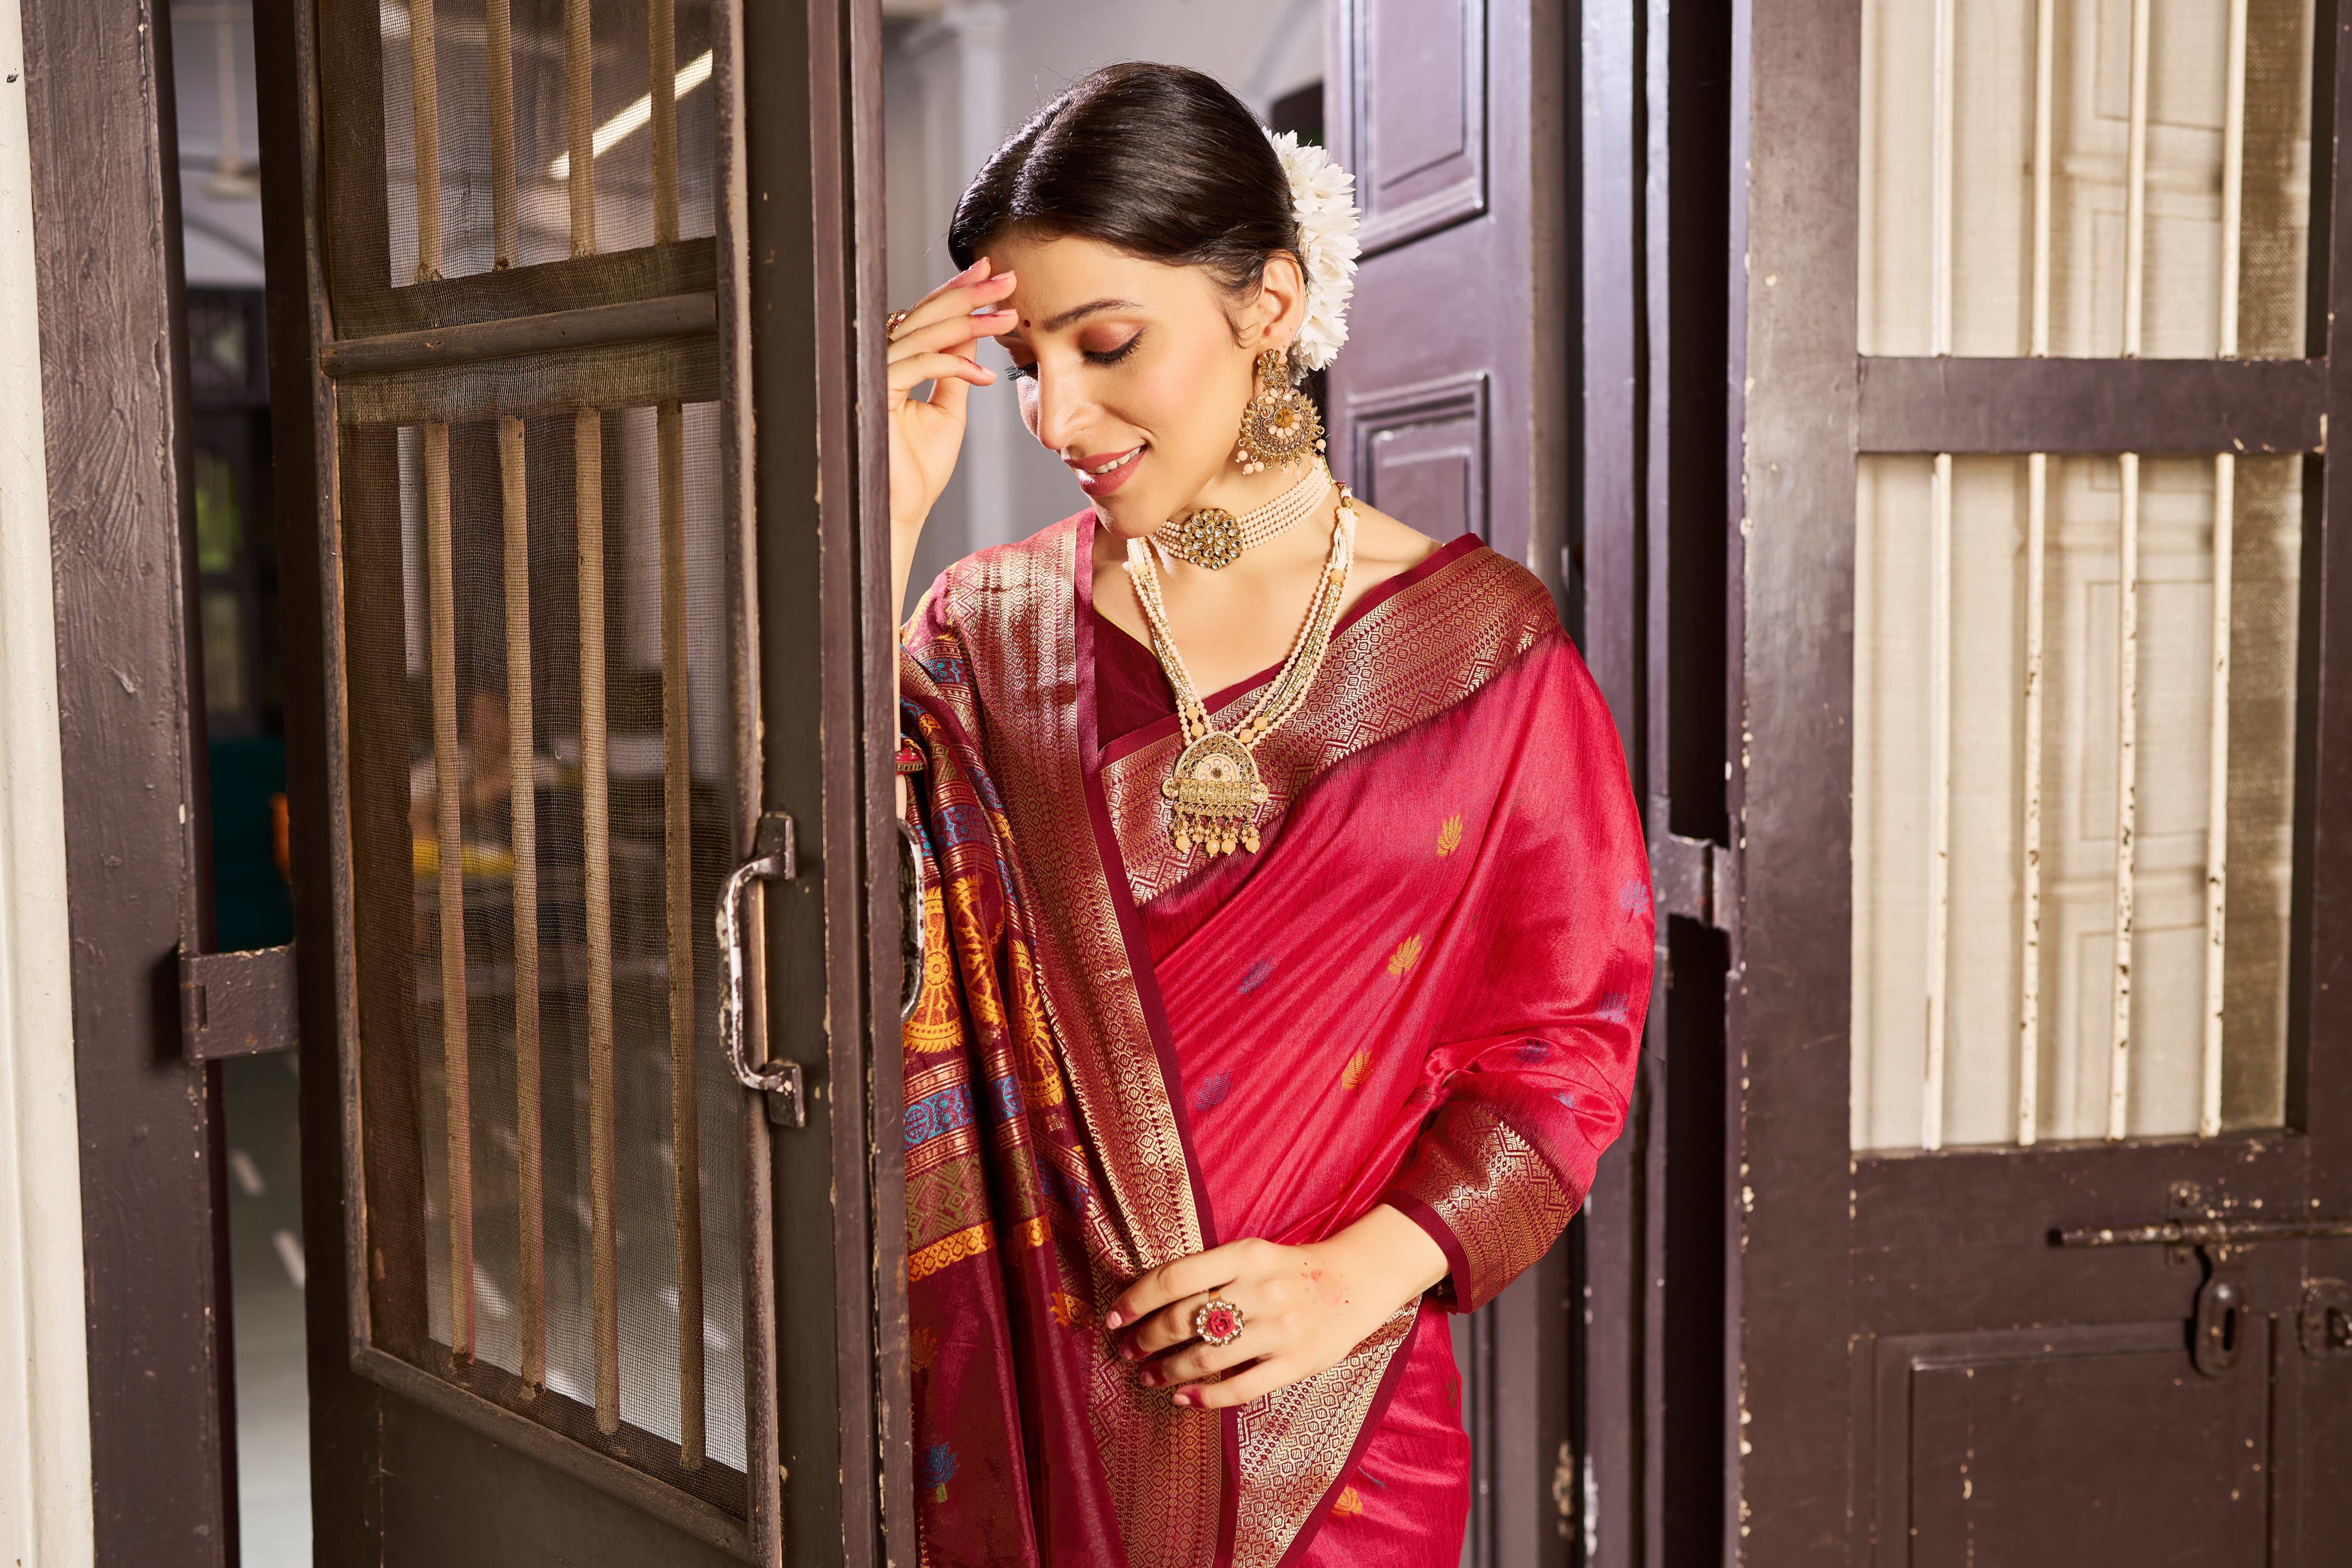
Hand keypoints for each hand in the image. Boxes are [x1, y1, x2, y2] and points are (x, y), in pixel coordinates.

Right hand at [888, 258, 1018, 609]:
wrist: (902, 511)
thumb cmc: (919, 469)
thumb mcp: (948, 411)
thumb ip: (955, 370)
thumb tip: (972, 334)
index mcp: (895, 362)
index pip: (926, 316)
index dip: (957, 291)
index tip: (992, 273)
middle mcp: (880, 363)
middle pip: (924, 314)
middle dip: (967, 293)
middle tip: (1006, 277)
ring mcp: (874, 376)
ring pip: (923, 334)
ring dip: (969, 323)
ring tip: (1007, 316)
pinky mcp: (876, 395)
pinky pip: (918, 367)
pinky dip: (953, 366)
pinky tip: (985, 375)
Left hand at [1103, 1206, 1447, 1409]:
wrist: (1358, 1280)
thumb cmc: (1290, 1269)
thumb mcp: (1251, 1254)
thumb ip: (1209, 1272)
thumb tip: (1148, 1298)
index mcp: (1245, 1255)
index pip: (1175, 1277)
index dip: (1136, 1300)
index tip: (1113, 1317)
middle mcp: (1261, 1289)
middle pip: (1184, 1319)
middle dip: (1145, 1339)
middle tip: (1126, 1350)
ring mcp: (1281, 1329)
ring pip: (1206, 1357)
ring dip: (1167, 1371)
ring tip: (1147, 1377)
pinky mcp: (1297, 1363)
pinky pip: (1242, 1388)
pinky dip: (1206, 1397)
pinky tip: (1183, 1400)